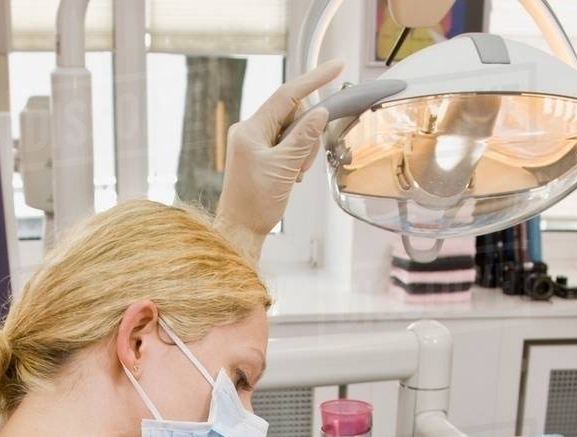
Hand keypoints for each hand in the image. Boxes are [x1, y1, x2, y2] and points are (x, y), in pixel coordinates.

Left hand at [214, 60, 343, 260]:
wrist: (240, 230)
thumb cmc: (255, 204)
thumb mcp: (284, 168)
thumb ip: (303, 138)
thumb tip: (320, 113)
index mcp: (251, 129)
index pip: (288, 95)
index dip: (314, 80)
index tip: (336, 66)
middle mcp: (251, 131)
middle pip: (293, 115)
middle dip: (306, 136)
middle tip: (301, 164)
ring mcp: (255, 143)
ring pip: (293, 132)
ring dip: (302, 152)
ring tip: (294, 175)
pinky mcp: (261, 155)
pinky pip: (287, 146)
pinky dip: (296, 159)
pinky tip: (291, 177)